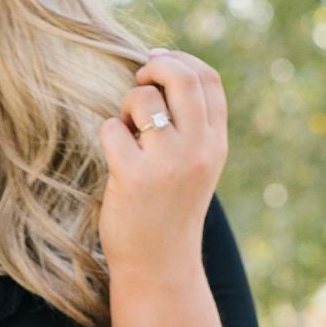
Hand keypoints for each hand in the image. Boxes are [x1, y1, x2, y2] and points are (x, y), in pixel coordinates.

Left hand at [99, 49, 226, 284]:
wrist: (160, 266)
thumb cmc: (170, 213)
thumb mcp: (196, 167)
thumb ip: (191, 126)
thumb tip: (162, 70)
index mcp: (216, 144)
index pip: (208, 80)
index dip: (180, 60)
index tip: (156, 61)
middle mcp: (198, 149)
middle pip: (182, 77)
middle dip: (154, 68)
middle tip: (138, 81)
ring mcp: (168, 162)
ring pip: (144, 98)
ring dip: (127, 107)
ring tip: (128, 135)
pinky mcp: (134, 176)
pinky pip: (113, 128)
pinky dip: (109, 135)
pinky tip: (115, 159)